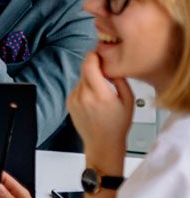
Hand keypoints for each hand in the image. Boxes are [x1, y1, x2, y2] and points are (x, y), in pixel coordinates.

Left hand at [67, 51, 134, 167]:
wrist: (102, 143)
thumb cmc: (118, 125)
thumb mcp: (129, 101)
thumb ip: (120, 80)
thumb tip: (111, 66)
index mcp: (100, 95)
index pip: (89, 66)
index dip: (93, 56)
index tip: (99, 54)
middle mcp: (84, 96)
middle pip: (84, 70)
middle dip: (94, 66)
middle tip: (104, 71)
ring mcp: (74, 99)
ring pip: (81, 78)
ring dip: (90, 79)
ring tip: (101, 92)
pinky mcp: (69, 102)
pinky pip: (77, 87)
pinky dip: (85, 88)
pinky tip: (93, 100)